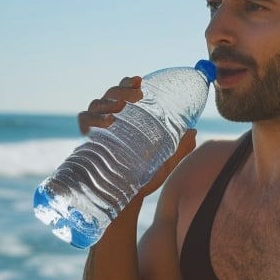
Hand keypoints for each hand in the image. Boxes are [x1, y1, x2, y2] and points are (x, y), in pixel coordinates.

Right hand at [78, 76, 196, 199]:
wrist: (126, 200)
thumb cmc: (143, 178)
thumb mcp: (166, 162)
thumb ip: (181, 147)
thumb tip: (194, 131)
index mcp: (127, 119)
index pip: (124, 93)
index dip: (129, 83)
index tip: (140, 80)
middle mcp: (109, 119)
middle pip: (110, 94)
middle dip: (122, 90)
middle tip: (137, 94)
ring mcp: (97, 130)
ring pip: (96, 104)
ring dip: (108, 102)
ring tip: (121, 108)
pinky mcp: (87, 141)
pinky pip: (84, 122)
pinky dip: (93, 118)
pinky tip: (108, 122)